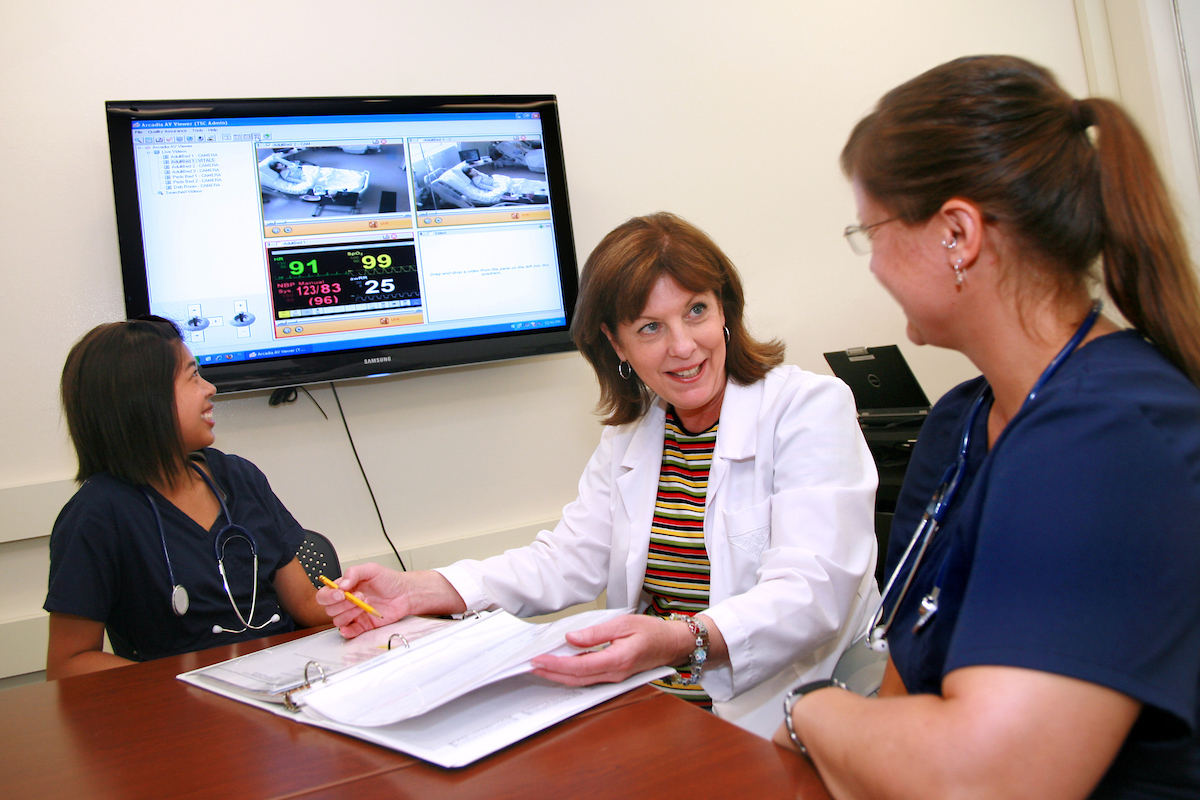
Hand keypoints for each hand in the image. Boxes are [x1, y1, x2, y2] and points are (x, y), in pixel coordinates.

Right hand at [314, 564, 465, 637]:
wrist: (405, 593)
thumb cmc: (389, 580)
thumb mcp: (371, 569)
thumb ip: (354, 573)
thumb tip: (341, 585)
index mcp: (344, 588)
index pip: (324, 595)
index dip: (328, 596)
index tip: (341, 593)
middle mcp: (347, 602)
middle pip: (329, 609)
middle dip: (342, 604)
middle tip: (359, 597)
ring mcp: (354, 615)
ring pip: (338, 620)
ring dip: (349, 614)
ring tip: (364, 605)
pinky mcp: (362, 625)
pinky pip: (349, 632)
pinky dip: (347, 632)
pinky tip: (351, 627)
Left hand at [528, 614, 693, 685]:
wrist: (672, 644)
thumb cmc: (652, 632)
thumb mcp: (624, 624)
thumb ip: (596, 632)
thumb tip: (571, 638)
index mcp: (617, 660)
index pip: (579, 666)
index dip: (556, 665)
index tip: (539, 660)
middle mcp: (615, 674)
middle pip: (576, 679)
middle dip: (551, 673)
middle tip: (531, 666)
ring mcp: (614, 678)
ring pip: (581, 682)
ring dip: (558, 676)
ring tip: (540, 668)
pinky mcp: (614, 676)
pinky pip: (589, 679)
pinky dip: (571, 675)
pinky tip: (561, 669)